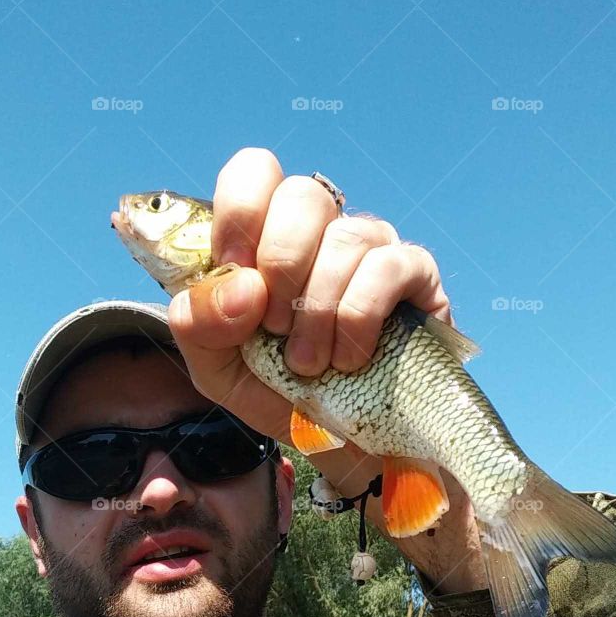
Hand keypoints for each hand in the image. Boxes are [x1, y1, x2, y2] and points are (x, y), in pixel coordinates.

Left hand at [168, 148, 482, 590]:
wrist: (341, 445)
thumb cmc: (277, 394)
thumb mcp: (216, 367)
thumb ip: (199, 322)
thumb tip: (240, 285)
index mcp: (266, 235)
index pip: (256, 170)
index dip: (241, 208)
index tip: (233, 264)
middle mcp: (322, 230)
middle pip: (303, 195)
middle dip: (280, 263)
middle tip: (273, 327)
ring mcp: (372, 248)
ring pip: (346, 238)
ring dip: (317, 310)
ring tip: (307, 363)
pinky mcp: (417, 276)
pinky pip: (388, 268)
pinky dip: (358, 317)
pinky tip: (349, 358)